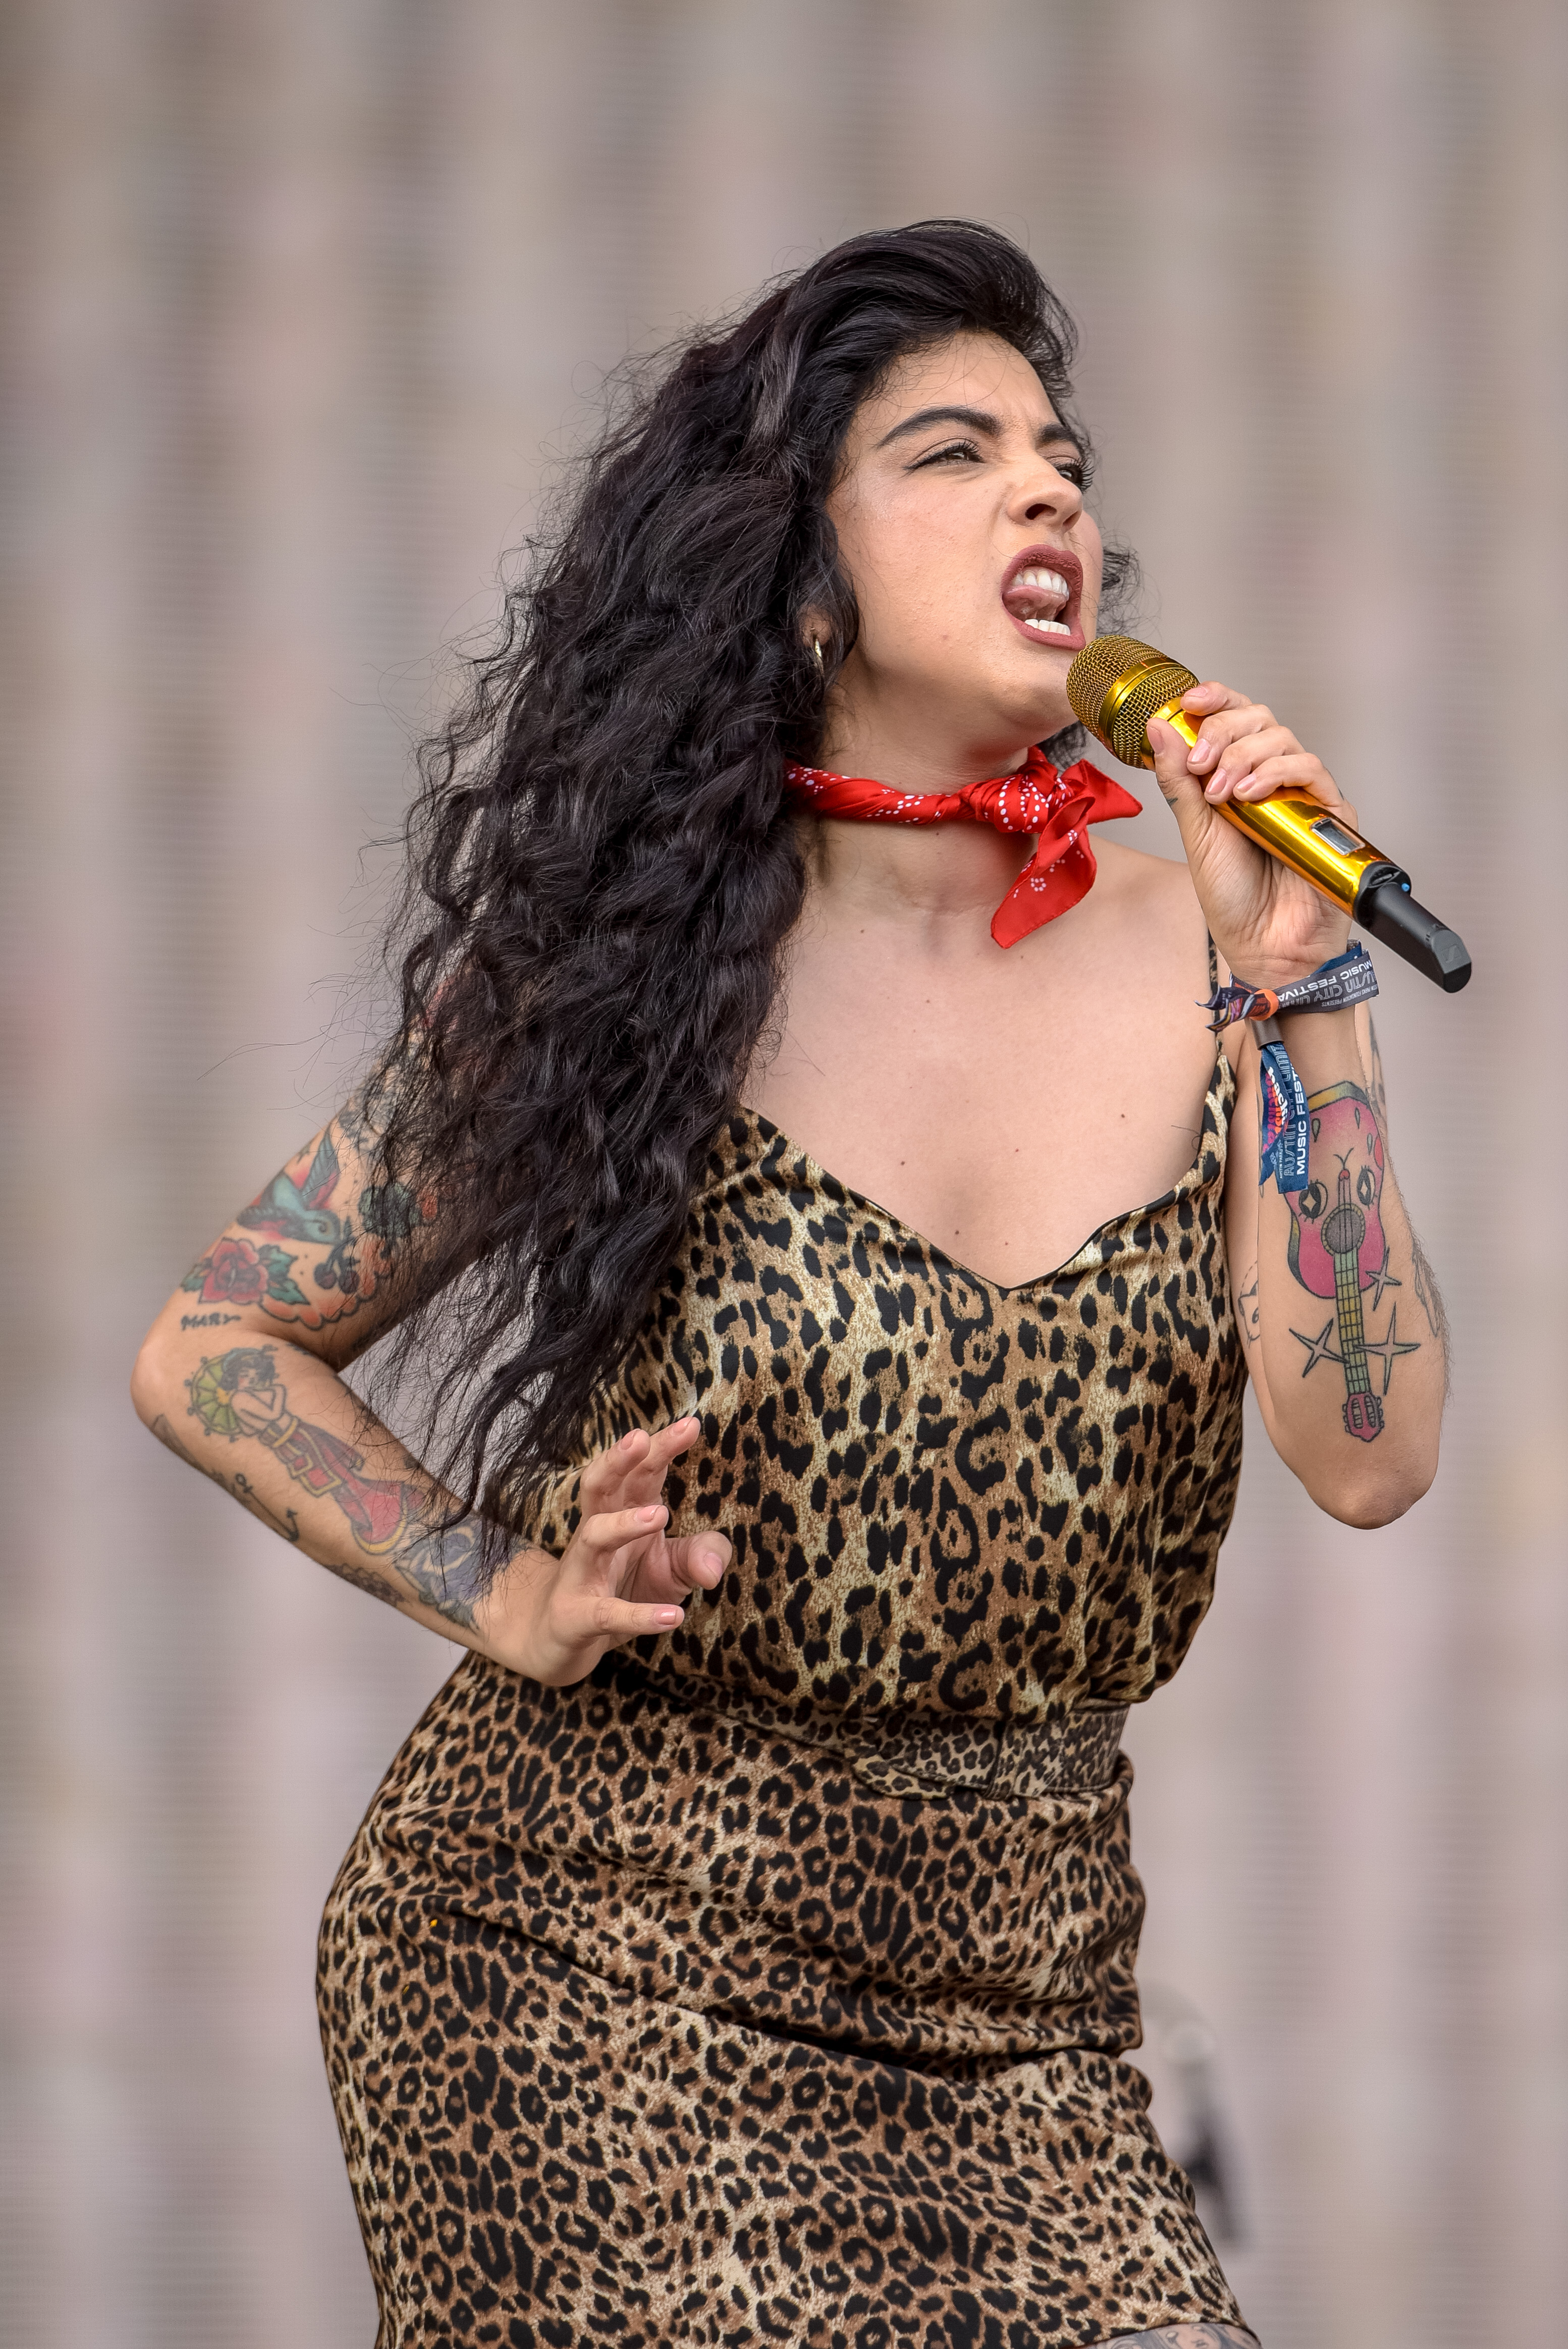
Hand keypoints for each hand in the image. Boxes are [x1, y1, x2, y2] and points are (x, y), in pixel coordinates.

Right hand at [471, 1417, 730, 1686]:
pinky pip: (606, 1614)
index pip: (640, 1474)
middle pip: (601, 1486)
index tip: (691, 1424)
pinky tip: (672, 1617)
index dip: (660, 1448)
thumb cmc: (620, 1591)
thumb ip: (697, 1556)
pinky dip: (639, 1616)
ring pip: (594, 1537)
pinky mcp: (577, 1617)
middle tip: (640, 1438)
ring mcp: (582, 1574)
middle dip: (618, 1460)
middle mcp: (598, 1535)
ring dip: (624, 1523)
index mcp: (621, 1514)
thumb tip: (715, 1568)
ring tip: (659, 1513)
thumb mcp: (669, 1571)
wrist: (556, 1640)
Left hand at [1146, 681, 1353, 989]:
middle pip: (1260, 718)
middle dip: (1224, 729)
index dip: (1215, 699)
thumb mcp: (1195, 831)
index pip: (1233, 718)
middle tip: (1200, 761)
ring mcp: (1301, 794)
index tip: (1187, 702)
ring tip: (1223, 792)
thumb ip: (1179, 780)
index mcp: (1236, 777)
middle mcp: (1271, 779)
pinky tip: (1251, 795)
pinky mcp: (1329, 813)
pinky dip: (1277, 773)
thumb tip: (1160, 726)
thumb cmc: (1232, 897)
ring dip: (1245, 755)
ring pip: (1284, 738)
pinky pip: (1312, 771)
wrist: (1263, 947)